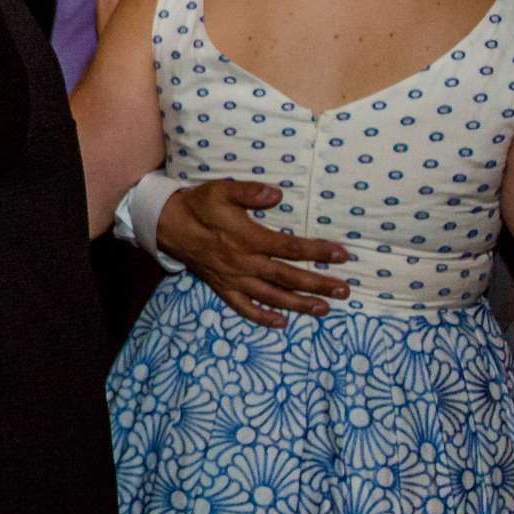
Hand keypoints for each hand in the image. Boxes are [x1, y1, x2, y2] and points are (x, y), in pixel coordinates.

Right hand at [154, 179, 352, 328]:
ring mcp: (233, 279)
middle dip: (318, 285)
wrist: (169, 225)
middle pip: (288, 278)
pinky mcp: (222, 287)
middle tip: (344, 291)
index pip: (290, 248)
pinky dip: (262, 317)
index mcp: (248, 239)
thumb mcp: (222, 190)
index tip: (342, 256)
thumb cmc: (199, 205)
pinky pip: (244, 307)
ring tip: (323, 309)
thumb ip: (250, 192)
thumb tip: (277, 194)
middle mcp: (244, 264)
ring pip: (271, 296)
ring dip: (299, 304)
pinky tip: (281, 323)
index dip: (318, 253)